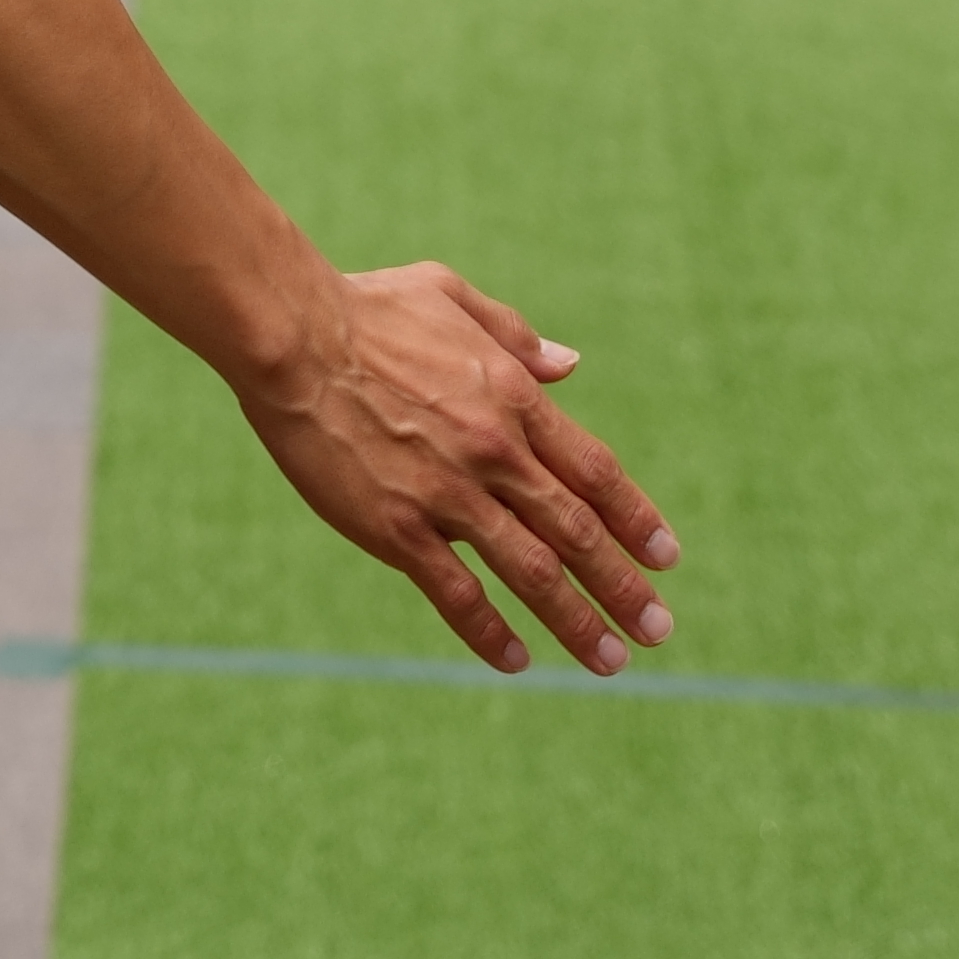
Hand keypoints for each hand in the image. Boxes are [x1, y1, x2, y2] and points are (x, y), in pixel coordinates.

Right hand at [234, 260, 678, 674]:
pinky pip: (457, 593)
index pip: (595, 473)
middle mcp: (495, 452)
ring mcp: (448, 495)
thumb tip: (571, 364)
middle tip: (658, 631)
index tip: (667, 559)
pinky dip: (491, 633)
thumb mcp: (452, 296)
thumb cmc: (367, 308)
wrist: (292, 336)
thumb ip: (517, 335)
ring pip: (532, 572)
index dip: (637, 519)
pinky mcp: (397, 529)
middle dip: (624, 588)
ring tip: (611, 661)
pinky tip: (516, 661)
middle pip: (578, 532)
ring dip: (577, 622)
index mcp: (514, 398)